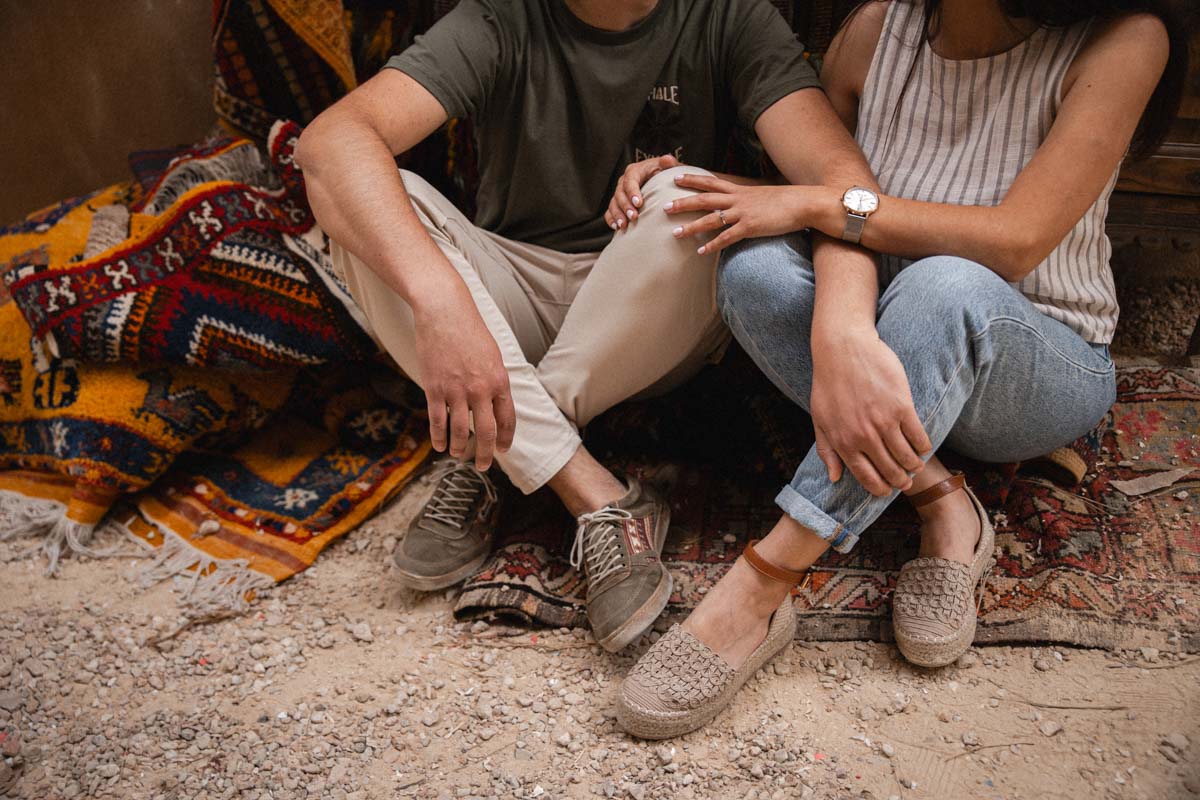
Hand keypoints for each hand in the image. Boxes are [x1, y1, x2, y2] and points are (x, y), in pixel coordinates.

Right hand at [412, 290, 514, 470]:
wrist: (445, 312)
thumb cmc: (470, 330)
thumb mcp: (493, 355)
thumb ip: (495, 381)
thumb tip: (495, 402)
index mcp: (500, 381)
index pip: (507, 419)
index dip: (505, 438)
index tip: (503, 450)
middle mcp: (481, 389)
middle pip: (486, 431)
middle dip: (485, 453)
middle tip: (483, 466)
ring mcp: (457, 391)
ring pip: (461, 430)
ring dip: (460, 448)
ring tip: (459, 456)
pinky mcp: (435, 388)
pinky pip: (438, 421)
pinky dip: (439, 437)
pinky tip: (439, 447)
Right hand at [605, 154, 679, 230]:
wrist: (661, 181)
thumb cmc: (665, 174)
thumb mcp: (668, 167)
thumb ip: (668, 164)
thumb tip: (667, 159)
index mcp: (635, 171)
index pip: (631, 180)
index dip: (633, 192)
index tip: (639, 203)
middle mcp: (624, 181)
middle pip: (620, 193)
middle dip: (626, 206)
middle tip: (633, 217)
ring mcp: (620, 193)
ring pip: (614, 203)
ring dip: (618, 215)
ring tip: (624, 225)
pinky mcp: (618, 204)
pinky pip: (610, 211)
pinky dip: (611, 219)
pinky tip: (616, 228)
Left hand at [666, 174, 826, 254]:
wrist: (803, 203)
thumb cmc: (785, 201)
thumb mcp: (762, 196)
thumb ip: (747, 201)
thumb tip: (738, 207)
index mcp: (740, 191)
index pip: (711, 182)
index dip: (693, 179)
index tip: (676, 177)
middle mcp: (738, 199)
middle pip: (704, 199)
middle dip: (683, 202)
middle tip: (664, 206)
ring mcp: (743, 213)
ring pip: (711, 219)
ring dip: (692, 227)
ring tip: (675, 234)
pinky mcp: (750, 227)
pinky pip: (727, 237)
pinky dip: (712, 244)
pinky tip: (701, 251)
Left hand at [809, 332, 931, 495]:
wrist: (843, 349)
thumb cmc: (828, 384)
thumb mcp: (819, 420)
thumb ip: (827, 451)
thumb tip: (835, 477)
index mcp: (844, 442)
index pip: (867, 477)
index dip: (879, 488)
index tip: (886, 491)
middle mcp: (865, 437)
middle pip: (890, 471)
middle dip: (900, 481)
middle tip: (905, 482)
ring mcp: (884, 422)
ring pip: (907, 456)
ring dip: (914, 466)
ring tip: (916, 465)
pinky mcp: (902, 406)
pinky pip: (918, 435)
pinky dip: (923, 446)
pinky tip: (923, 447)